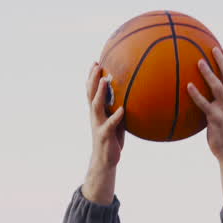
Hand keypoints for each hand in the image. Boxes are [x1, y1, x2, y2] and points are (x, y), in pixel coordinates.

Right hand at [83, 62, 123, 204]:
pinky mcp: (104, 135)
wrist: (106, 160)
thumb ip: (119, 109)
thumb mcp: (117, 122)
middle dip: (92, 78)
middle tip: (96, 65)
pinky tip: (122, 109)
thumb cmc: (112, 139)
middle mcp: (95, 116)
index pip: (91, 91)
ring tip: (103, 81)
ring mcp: (98, 124)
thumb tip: (132, 97)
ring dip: (99, 93)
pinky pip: (110, 124)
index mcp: (97, 111)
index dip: (92, 77)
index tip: (95, 62)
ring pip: (95, 105)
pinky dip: (115, 116)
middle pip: (90, 93)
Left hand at [188, 47, 222, 164]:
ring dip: (209, 74)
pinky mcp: (216, 120)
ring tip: (199, 62)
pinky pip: (205, 105)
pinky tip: (188, 86)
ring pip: (218, 87)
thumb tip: (206, 92)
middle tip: (214, 48)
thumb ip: (220, 102)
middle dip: (222, 61)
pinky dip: (197, 95)